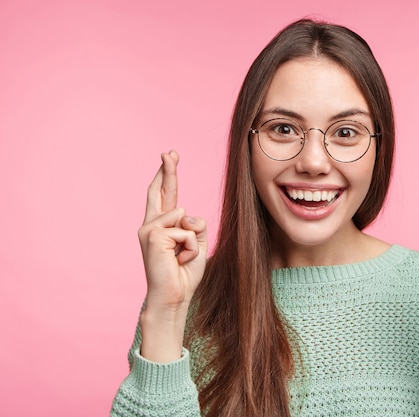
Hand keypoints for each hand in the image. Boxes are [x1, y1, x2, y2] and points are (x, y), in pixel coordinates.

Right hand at [137, 150, 207, 361]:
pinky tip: (179, 260)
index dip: (167, 175)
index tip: (170, 156)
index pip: (165, 195)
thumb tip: (185, 211)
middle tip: (170, 151)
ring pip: (184, 216)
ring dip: (193, 241)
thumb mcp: (198, 244)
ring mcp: (149, 229)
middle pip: (161, 191)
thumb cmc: (184, 273)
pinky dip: (190, 246)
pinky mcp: (152, 236)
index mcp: (163, 226)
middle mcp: (151, 225)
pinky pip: (184, 230)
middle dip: (168, 170)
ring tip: (183, 258)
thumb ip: (195, 225)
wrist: (174, 296)